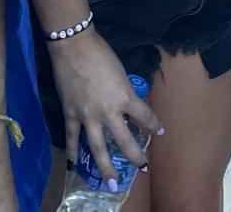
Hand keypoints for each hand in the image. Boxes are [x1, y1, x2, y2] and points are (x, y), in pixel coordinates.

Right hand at [46, 29, 159, 183]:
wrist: (74, 46)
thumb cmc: (102, 54)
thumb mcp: (121, 72)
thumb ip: (124, 91)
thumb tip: (127, 104)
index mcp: (125, 97)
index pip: (145, 117)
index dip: (154, 126)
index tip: (159, 132)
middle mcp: (109, 112)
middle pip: (125, 141)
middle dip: (136, 156)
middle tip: (143, 167)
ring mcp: (88, 116)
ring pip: (98, 148)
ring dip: (106, 168)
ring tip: (112, 184)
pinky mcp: (71, 114)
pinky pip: (72, 137)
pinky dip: (71, 151)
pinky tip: (73, 164)